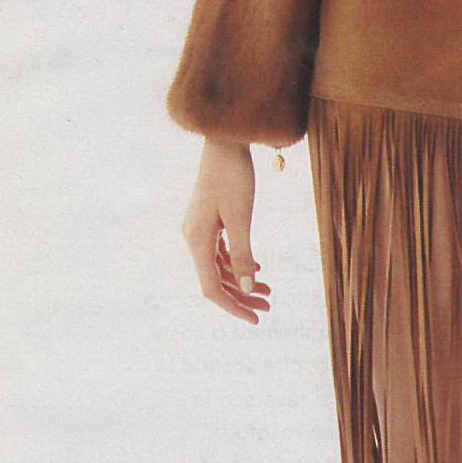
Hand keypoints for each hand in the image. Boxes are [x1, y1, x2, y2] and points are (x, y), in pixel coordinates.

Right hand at [182, 136, 272, 323]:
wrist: (224, 143)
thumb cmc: (233, 176)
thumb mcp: (241, 216)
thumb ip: (242, 252)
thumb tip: (245, 286)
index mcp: (197, 240)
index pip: (211, 287)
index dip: (232, 307)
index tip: (255, 319)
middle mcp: (193, 238)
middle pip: (216, 280)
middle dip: (241, 296)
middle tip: (268, 305)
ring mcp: (200, 230)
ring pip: (220, 267)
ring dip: (241, 280)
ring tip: (268, 290)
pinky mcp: (209, 222)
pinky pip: (221, 252)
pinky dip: (238, 262)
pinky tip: (256, 267)